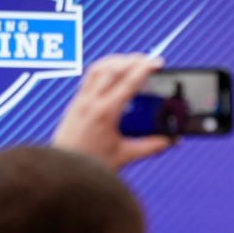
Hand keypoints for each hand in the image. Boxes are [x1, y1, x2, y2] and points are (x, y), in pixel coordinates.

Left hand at [52, 54, 173, 170]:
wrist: (63, 172)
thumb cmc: (90, 165)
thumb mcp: (125, 155)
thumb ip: (150, 146)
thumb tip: (170, 140)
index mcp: (106, 113)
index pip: (128, 82)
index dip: (145, 69)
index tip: (157, 63)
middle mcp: (91, 102)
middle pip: (114, 69)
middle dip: (134, 60)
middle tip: (149, 60)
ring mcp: (80, 100)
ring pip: (99, 68)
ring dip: (117, 61)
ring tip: (132, 61)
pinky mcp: (75, 103)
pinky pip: (89, 77)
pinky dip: (103, 68)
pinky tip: (112, 71)